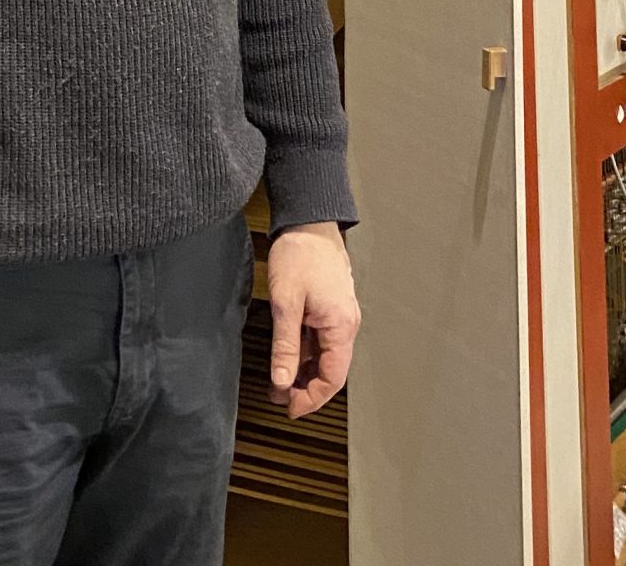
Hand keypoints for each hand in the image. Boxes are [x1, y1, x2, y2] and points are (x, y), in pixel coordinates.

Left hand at [264, 222, 359, 419]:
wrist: (309, 218)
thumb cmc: (299, 254)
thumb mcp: (286, 303)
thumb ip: (285, 346)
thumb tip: (282, 383)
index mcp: (341, 326)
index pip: (332, 378)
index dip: (312, 399)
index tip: (289, 408)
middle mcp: (347, 323)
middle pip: (332, 370)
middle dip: (306, 388)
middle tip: (279, 397)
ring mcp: (341, 314)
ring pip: (326, 356)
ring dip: (305, 371)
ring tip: (278, 380)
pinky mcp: (332, 306)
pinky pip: (322, 339)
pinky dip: (306, 353)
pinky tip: (287, 355)